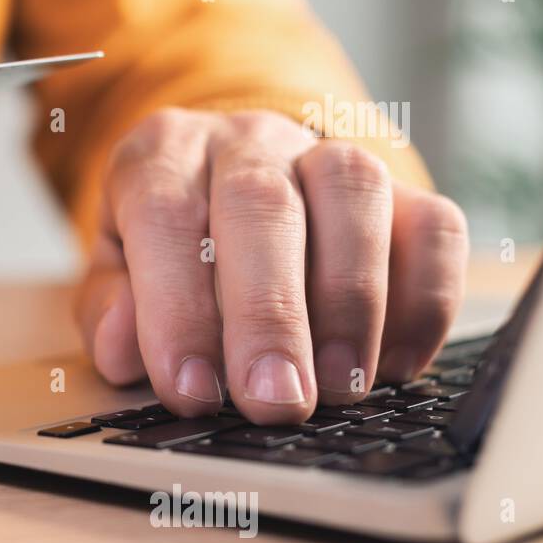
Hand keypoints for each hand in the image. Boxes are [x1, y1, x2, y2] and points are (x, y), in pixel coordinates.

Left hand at [75, 108, 468, 425]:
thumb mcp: (114, 272)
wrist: (226, 184)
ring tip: (336, 389)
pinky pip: (433, 227)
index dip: (178, 308)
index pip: (165, 216)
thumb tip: (123, 348)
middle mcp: (245, 141)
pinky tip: (390, 366)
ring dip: (350, 304)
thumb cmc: (165, 246)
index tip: (191, 390)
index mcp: (160, 155)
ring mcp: (326, 154)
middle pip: (264, 207)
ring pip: (354, 196)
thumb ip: (109, 310)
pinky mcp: (401, 188)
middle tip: (273, 401)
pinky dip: (422, 300)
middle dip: (271, 316)